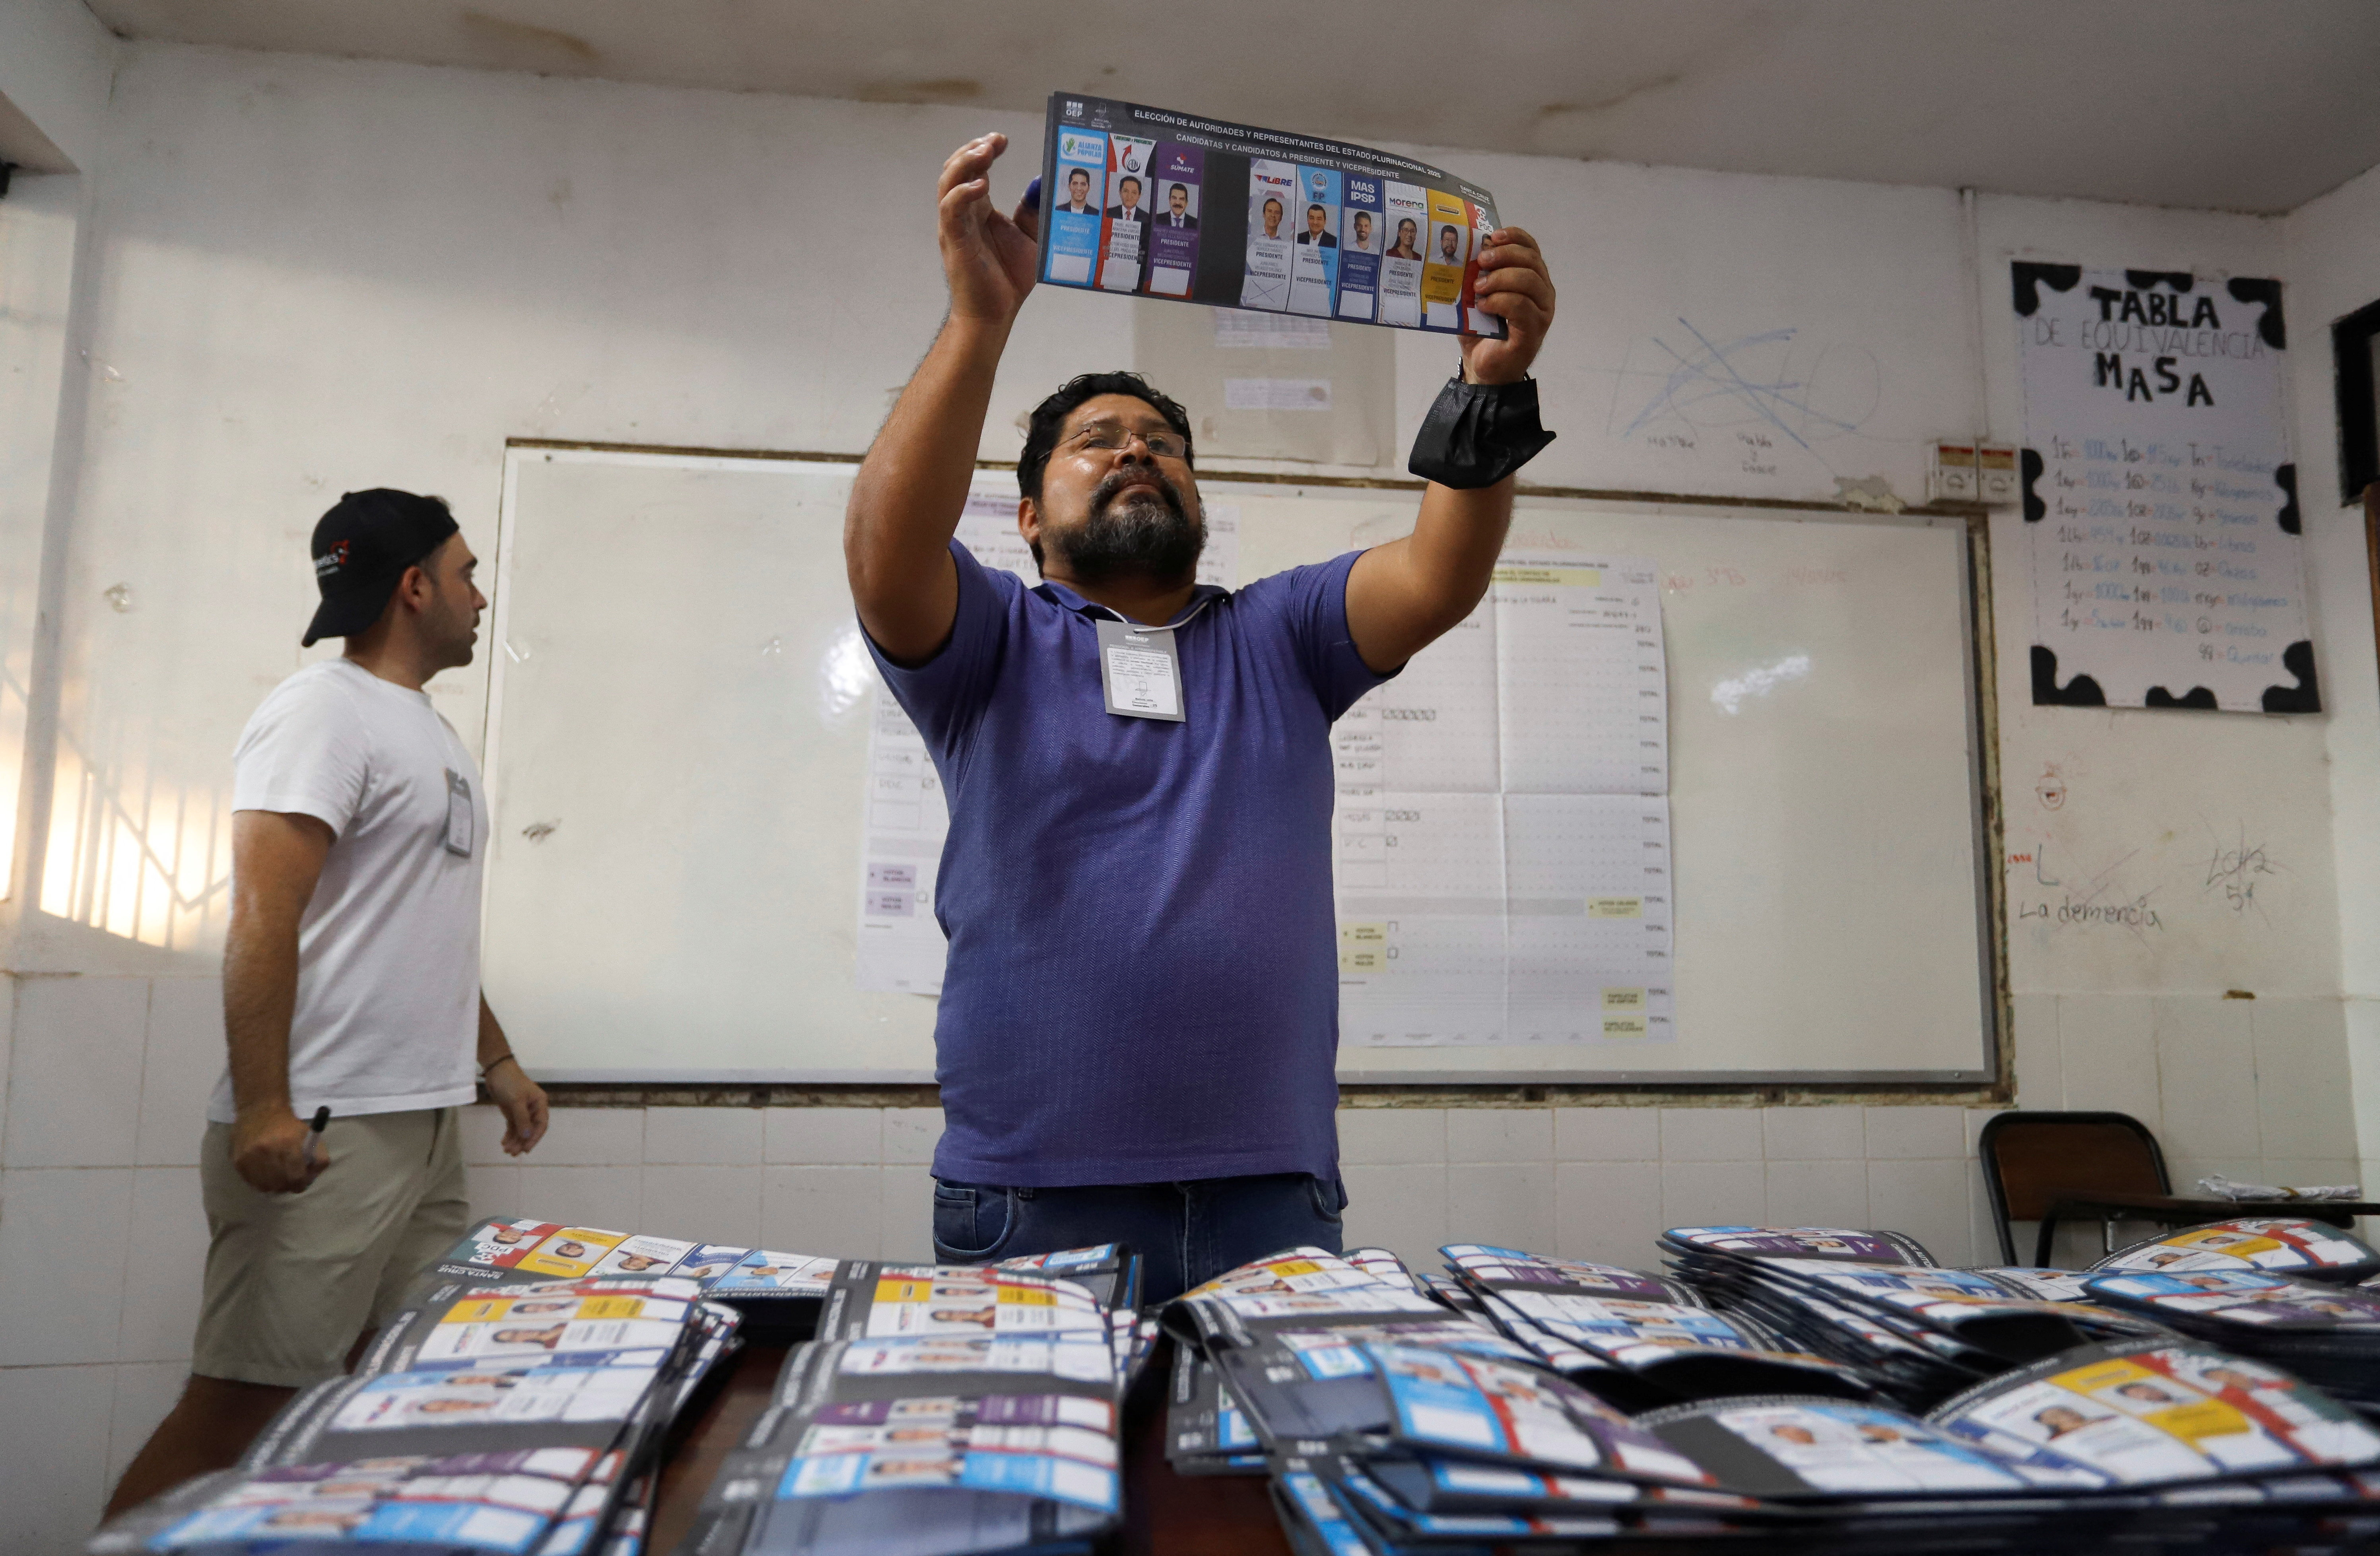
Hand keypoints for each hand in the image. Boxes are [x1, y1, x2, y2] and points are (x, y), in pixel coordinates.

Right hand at [232, 1106, 325, 1194]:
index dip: (301, 1183)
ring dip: (273, 1185)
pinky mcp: (237, 1161)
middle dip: (288, 1185)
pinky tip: (264, 1172)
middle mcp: (267, 1152)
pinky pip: (250, 1182)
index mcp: (289, 1144)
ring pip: (265, 1187)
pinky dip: (259, 1182)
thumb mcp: (310, 1136)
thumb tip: (311, 1178)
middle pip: (281, 1185)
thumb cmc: (288, 1125)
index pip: (296, 1177)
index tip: (301, 1182)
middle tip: (289, 1180)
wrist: (259, 1110)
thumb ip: (319, 1158)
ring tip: (276, 1175)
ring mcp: (250, 1157)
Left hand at [484, 1056, 548, 1155]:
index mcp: (539, 1103)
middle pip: (530, 1129)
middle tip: (513, 1153)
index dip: (534, 1138)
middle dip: (522, 1141)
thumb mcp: (516, 1100)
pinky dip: (509, 1135)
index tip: (526, 1149)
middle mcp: (533, 1108)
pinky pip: (513, 1126)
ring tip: (507, 1150)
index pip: (541, 1124)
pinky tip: (504, 1142)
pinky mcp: (512, 1111)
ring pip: (521, 1129)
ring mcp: (522, 1110)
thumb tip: (527, 1136)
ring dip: (514, 1140)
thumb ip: (522, 1119)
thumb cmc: (510, 1082)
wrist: (496, 1071)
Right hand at [937, 132, 1040, 326]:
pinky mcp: (955, 242)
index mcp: (978, 209)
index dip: (984, 149)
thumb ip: (1034, 210)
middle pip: (956, 169)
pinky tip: (980, 185)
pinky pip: (950, 211)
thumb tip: (1042, 181)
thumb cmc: (1009, 278)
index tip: (1002, 139)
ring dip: (964, 163)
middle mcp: (962, 213)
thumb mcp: (1031, 238)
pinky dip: (961, 194)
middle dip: (972, 149)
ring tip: (984, 152)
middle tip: (994, 140)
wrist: (995, 314)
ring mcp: (955, 226)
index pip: (974, 169)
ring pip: (947, 183)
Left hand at [1459, 226, 1554, 385]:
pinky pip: (1521, 307)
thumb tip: (1464, 250)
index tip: (1492, 237)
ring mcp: (1542, 311)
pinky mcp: (1534, 330)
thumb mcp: (1476, 295)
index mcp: (1532, 277)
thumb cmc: (1481, 329)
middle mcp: (1543, 292)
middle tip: (1480, 261)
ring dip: (1500, 278)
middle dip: (1504, 255)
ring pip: (1529, 281)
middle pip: (1531, 261)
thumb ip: (1476, 274)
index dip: (1514, 237)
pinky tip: (1483, 305)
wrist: (1482, 366)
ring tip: (1478, 288)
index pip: (1531, 248)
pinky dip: (1500, 301)